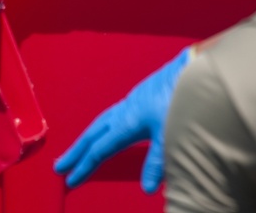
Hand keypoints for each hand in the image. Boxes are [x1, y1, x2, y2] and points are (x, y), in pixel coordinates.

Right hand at [54, 47, 192, 192]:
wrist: (195, 70)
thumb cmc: (183, 99)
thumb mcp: (170, 136)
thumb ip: (157, 163)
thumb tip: (147, 187)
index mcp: (128, 122)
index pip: (100, 150)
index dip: (84, 166)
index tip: (71, 179)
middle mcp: (125, 110)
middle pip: (92, 134)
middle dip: (75, 151)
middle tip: (60, 165)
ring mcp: (131, 101)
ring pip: (101, 121)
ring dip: (87, 137)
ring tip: (78, 149)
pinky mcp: (140, 96)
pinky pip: (112, 113)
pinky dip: (102, 125)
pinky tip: (108, 128)